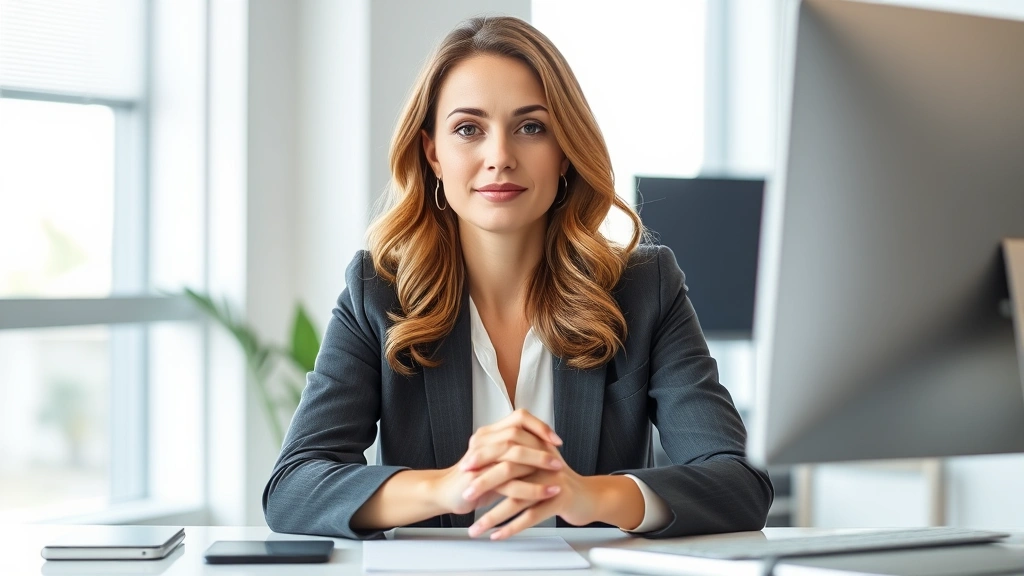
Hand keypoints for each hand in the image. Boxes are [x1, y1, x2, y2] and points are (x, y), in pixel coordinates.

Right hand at [432, 409, 563, 515]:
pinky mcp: (480, 480)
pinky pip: (510, 482)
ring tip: (557, 474)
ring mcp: (480, 459)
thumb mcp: (497, 459)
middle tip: (559, 460)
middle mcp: (484, 441)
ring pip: (514, 454)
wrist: (447, 493)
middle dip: (542, 447)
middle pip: (517, 434)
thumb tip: (545, 443)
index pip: (519, 417)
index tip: (556, 440)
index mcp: (490, 433)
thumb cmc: (476, 477)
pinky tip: (546, 493)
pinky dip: (532, 488)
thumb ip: (516, 449)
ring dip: (539, 463)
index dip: (540, 426)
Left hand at [465, 442, 598, 539]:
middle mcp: (543, 462)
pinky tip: (498, 535)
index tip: (464, 470)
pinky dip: (512, 527)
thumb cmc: (560, 483)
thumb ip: (516, 459)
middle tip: (465, 497)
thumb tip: (485, 460)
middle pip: (507, 470)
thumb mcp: (538, 464)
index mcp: (535, 448)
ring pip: (516, 498)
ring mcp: (552, 481)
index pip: (504, 449)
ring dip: (493, 515)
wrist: (590, 496)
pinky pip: (531, 516)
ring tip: (476, 527)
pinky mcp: (560, 500)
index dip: (482, 458)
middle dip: (483, 485)